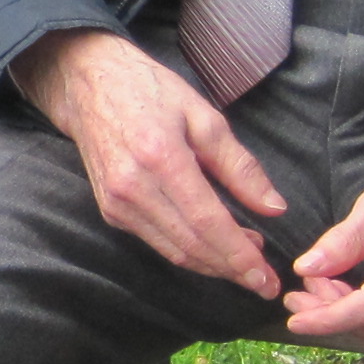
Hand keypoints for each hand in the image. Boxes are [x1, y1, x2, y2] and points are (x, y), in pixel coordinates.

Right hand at [12, 27, 287, 298]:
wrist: (88, 85)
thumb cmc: (150, 92)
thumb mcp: (204, 117)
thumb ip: (240, 166)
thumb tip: (274, 209)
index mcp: (161, 157)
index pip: (208, 222)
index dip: (240, 256)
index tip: (267, 279)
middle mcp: (133, 187)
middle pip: (191, 245)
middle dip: (232, 269)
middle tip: (264, 279)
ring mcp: (116, 202)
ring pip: (173, 251)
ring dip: (213, 263)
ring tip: (246, 260)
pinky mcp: (110, 210)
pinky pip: (156, 241)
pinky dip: (188, 251)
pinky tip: (212, 244)